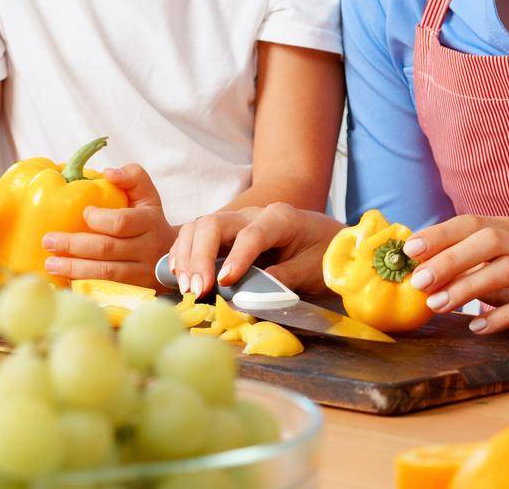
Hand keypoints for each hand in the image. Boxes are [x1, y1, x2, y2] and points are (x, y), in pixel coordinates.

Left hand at [41, 164, 177, 288]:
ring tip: (50, 263)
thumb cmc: (150, 221)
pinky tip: (64, 280)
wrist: (175, 256)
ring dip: (74, 268)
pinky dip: (83, 284)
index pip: (121, 222)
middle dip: (74, 245)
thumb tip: (108, 172)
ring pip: (105, 271)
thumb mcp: (148, 196)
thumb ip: (132, 177)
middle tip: (48, 240)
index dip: (98, 219)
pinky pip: (106, 288)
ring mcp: (142, 272)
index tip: (83, 212)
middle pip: (107, 248)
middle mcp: (147, 248)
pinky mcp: (134, 289)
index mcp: (149, 221)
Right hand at [169, 203, 337, 297]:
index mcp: (280, 218)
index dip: (236, 258)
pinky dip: (184, 253)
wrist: (330, 240)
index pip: (252, 234)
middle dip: (200, 256)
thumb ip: (284, 278)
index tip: (224, 283)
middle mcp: (253, 215)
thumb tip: (249, 295)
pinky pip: (197, 237)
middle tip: (197, 290)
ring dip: (187, 257)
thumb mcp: (312, 268)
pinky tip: (179, 274)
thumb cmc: (324, 253)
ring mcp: (237, 222)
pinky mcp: (227, 236)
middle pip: (215, 224)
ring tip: (187, 288)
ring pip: (199, 227)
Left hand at [402, 215, 508, 332]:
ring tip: (438, 306)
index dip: (440, 234)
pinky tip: (478, 328)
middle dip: (450, 259)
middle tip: (419, 282)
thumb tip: (421, 271)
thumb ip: (469, 266)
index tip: (409, 250)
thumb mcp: (501, 265)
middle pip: (488, 241)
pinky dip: (501, 317)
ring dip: (469, 287)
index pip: (471, 222)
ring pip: (507, 269)